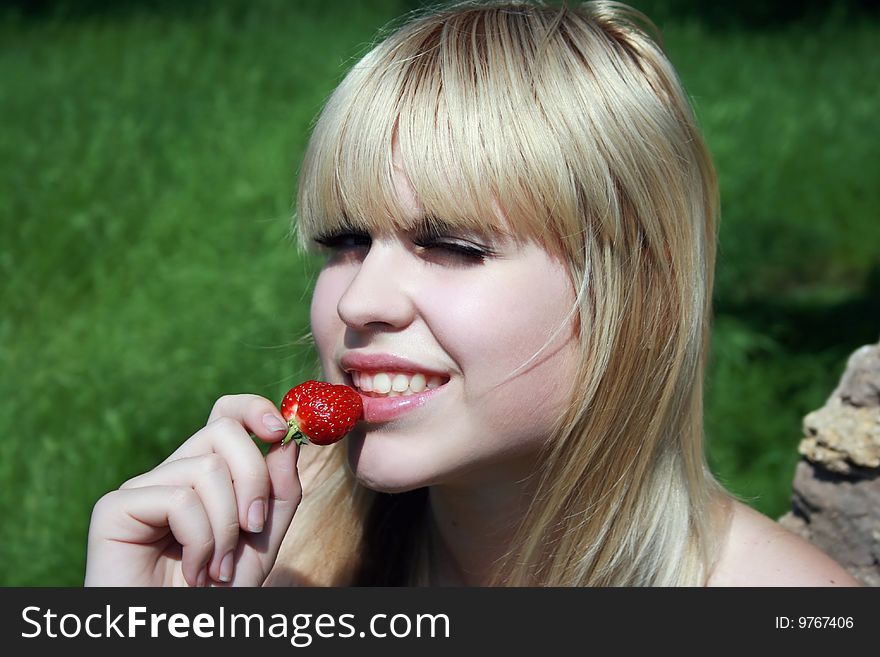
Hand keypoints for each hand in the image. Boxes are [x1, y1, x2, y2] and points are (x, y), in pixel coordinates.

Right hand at [84, 394, 300, 585]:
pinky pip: (178, 500)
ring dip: (226, 528)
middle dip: (254, 479)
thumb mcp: (263, 541)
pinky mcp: (114, 508)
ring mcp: (142, 488)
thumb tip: (287, 442)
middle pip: (223, 431)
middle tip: (253, 529)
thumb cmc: (218, 594)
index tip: (280, 430)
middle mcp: (172, 473)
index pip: (226, 415)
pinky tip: (193, 572)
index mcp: (205, 474)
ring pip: (207, 469)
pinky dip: (200, 541)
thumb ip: (279, 493)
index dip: (253, 409)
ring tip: (217, 568)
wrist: (175, 635)